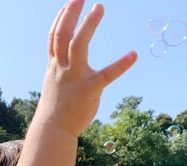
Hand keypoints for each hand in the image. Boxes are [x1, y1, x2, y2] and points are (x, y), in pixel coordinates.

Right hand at [34, 0, 137, 136]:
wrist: (53, 131)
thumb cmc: (57, 109)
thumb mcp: (55, 84)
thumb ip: (62, 69)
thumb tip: (67, 61)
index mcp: (55, 66)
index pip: (55, 37)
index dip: (61, 18)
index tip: (69, 3)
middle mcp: (62, 68)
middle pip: (62, 35)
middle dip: (70, 13)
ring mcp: (74, 78)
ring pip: (77, 46)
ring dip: (87, 25)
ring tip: (99, 7)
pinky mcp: (89, 90)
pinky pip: (106, 75)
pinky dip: (120, 65)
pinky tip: (134, 55)